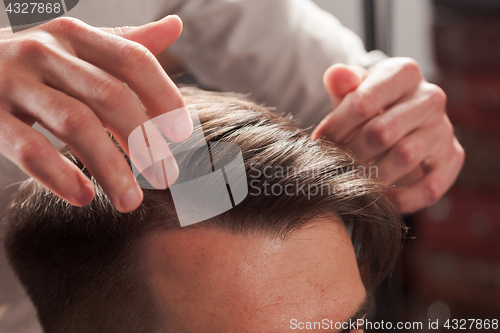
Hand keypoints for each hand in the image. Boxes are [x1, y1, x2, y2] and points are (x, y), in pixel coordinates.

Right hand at [0, 16, 192, 212]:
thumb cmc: (36, 65)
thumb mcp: (79, 47)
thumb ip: (126, 44)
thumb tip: (175, 25)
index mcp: (75, 35)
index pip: (134, 60)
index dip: (164, 96)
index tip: (181, 134)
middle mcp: (46, 51)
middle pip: (110, 96)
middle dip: (144, 141)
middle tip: (165, 177)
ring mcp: (13, 80)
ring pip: (76, 124)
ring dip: (110, 168)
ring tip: (130, 201)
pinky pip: (29, 147)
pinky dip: (59, 175)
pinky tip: (83, 197)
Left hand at [312, 58, 464, 212]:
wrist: (400, 120)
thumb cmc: (370, 105)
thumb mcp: (353, 90)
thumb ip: (342, 82)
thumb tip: (337, 75)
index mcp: (404, 73)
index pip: (363, 101)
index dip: (335, 127)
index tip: (318, 143)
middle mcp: (430, 97)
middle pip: (382, 132)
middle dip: (350, 153)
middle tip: (332, 166)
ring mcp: (444, 128)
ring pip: (405, 157)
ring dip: (372, 175)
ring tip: (351, 180)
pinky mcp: (452, 158)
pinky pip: (429, 186)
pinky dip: (401, 199)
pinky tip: (378, 198)